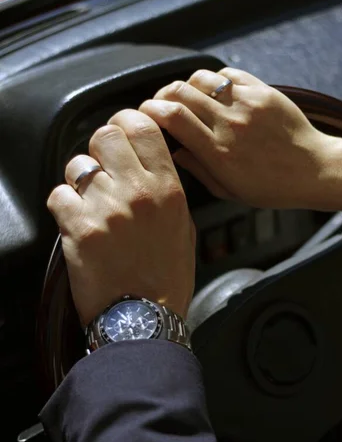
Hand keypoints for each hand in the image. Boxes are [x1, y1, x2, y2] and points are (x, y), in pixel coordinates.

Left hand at [47, 111, 195, 326]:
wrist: (144, 319)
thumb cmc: (166, 278)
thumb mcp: (183, 228)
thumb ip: (167, 190)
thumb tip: (146, 165)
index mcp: (168, 189)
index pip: (142, 126)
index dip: (126, 122)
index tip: (121, 132)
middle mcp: (138, 193)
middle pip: (105, 135)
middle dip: (100, 147)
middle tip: (102, 167)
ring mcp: (107, 209)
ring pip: (77, 165)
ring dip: (80, 180)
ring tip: (89, 202)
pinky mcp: (79, 229)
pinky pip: (59, 195)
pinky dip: (63, 206)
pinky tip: (77, 222)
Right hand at [139, 68, 332, 209]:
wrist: (314, 170)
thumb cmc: (271, 188)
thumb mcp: (230, 190)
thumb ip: (199, 169)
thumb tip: (174, 151)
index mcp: (218, 152)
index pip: (172, 117)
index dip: (150, 109)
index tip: (144, 113)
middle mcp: (230, 124)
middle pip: (180, 92)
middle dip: (162, 94)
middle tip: (160, 103)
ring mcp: (248, 104)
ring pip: (202, 79)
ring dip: (187, 85)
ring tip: (188, 97)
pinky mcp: (264, 92)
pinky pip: (229, 75)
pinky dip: (215, 80)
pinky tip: (215, 93)